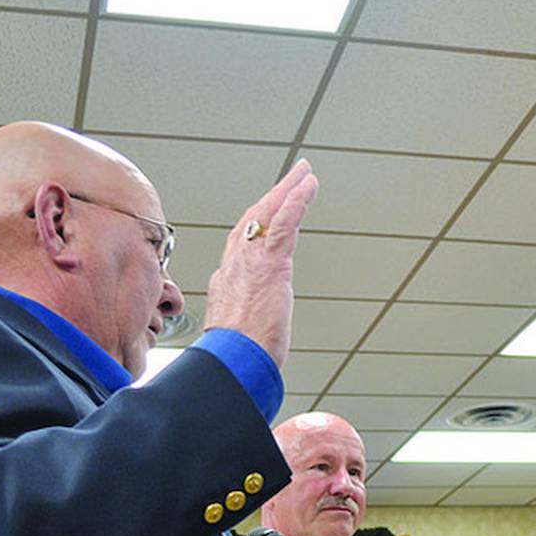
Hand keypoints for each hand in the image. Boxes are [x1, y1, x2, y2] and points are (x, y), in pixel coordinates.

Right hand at [203, 159, 318, 367]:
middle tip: (291, 179)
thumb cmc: (237, 357)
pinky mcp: (270, 264)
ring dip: (288, 190)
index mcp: (226, 281)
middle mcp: (234, 265)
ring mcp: (250, 261)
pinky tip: (308, 185)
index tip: (266, 210)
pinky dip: (296, 201)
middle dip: (272, 197)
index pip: (241, 243)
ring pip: (269, 214)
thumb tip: (246, 332)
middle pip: (252, 219)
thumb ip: (241, 322)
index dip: (254, 223)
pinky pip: (284, 223)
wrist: (233, 361)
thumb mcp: (236, 334)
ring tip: (305, 174)